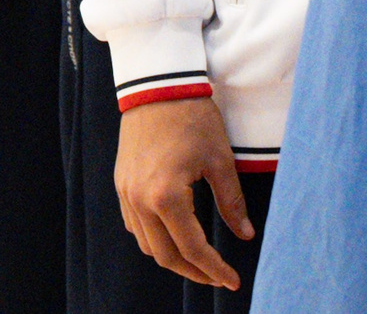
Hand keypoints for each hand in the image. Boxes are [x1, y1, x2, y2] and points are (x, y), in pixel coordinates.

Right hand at [117, 96, 249, 290]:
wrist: (159, 86)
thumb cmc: (194, 118)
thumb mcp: (221, 160)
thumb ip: (232, 202)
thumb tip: (245, 235)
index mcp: (167, 197)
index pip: (192, 248)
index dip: (214, 269)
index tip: (232, 281)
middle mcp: (140, 202)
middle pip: (165, 256)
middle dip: (194, 272)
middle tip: (218, 277)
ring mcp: (126, 195)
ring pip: (147, 245)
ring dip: (173, 258)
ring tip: (200, 262)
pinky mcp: (121, 186)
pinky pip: (134, 226)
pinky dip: (154, 239)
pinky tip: (174, 236)